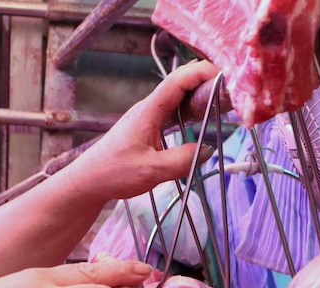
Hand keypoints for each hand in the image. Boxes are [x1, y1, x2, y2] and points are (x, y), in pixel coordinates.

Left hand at [65, 59, 220, 202]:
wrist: (87, 182)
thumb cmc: (113, 174)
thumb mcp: (152, 171)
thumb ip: (182, 160)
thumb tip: (206, 150)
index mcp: (148, 111)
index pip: (179, 79)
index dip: (204, 72)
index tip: (227, 78)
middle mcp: (148, 109)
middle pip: (181, 84)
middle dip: (207, 83)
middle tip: (233, 94)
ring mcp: (146, 118)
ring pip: (178, 98)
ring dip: (199, 98)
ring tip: (223, 104)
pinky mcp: (146, 129)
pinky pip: (172, 112)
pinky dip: (189, 112)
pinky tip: (201, 121)